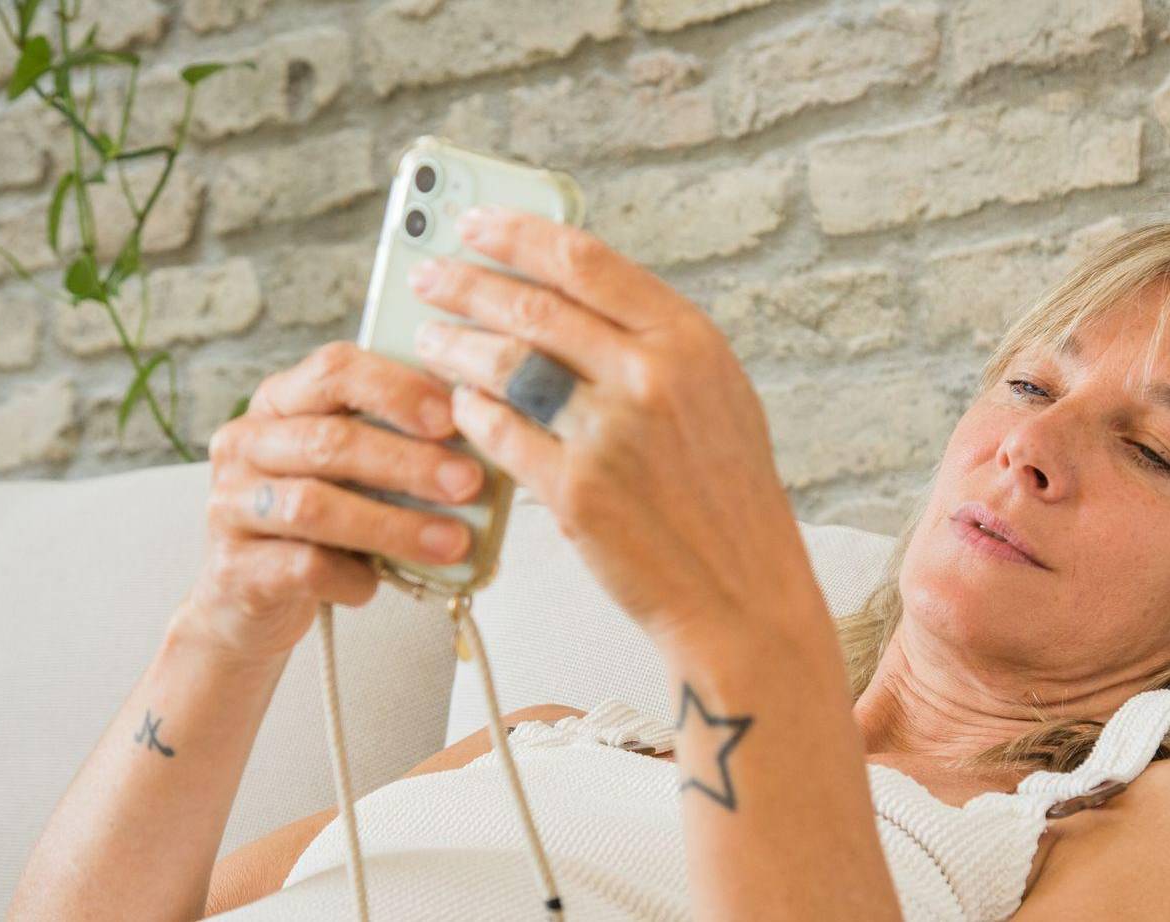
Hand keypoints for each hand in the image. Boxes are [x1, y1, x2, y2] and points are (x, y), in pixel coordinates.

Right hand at [177, 342, 490, 663]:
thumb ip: (396, 445)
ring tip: (451, 542)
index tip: (455, 416)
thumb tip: (483, 444)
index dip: (399, 389)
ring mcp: (231, 504)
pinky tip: (379, 581)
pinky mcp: (234, 566)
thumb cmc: (318, 521)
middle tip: (469, 483)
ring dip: (393, 524)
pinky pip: (303, 566)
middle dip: (409, 462)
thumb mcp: (353, 471)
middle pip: (330, 440)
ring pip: (314, 506)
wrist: (250, 597)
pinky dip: (353, 575)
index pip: (336, 369)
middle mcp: (246, 443)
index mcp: (281, 401)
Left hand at [406, 205, 823, 650]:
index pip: (585, 260)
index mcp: (689, 341)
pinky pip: (498, 434)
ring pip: (504, 366)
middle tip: (427, 278)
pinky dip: (470, 413)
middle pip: (532, 307)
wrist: (742, 594)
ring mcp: (611, 435)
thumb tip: (568, 290)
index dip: (518, 234)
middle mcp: (651, 378)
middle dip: (465, 285)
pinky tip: (458, 405)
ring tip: (428, 341)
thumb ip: (652, 342)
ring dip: (454, 347)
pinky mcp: (576, 493)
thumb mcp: (715, 395)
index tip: (473, 223)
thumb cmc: (726, 496)